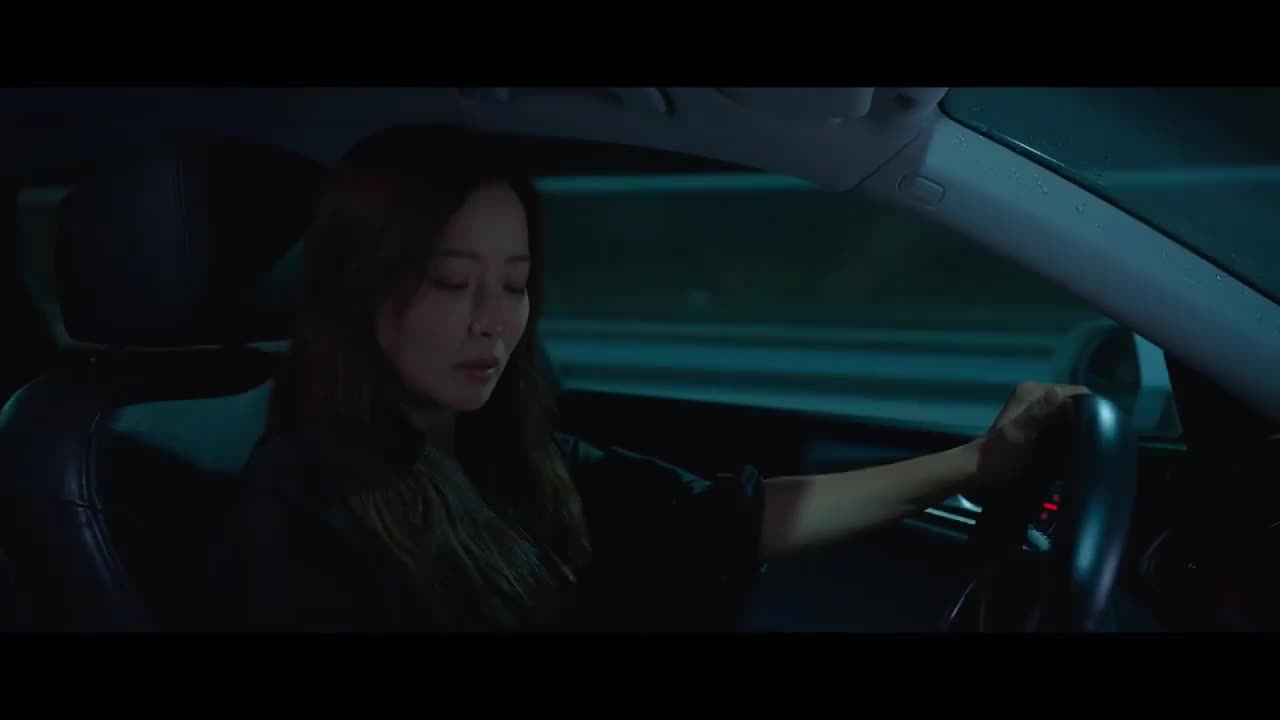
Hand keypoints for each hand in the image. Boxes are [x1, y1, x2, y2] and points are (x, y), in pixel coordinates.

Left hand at [973, 381, 1091, 486]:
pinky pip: (1064, 424)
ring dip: (1081, 428)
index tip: (1105, 426)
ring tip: (1092, 445)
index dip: (1092, 406)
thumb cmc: (1001, 453)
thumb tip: (1059, 391)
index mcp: (1032, 390)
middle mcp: (1038, 394)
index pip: (1075, 391)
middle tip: (1100, 439)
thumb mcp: (1019, 433)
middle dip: (1087, 419)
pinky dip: (1071, 434)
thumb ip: (1037, 412)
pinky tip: (1077, 448)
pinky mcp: (1040, 422)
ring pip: (1071, 414)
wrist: (984, 469)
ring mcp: (1039, 408)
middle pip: (1074, 403)